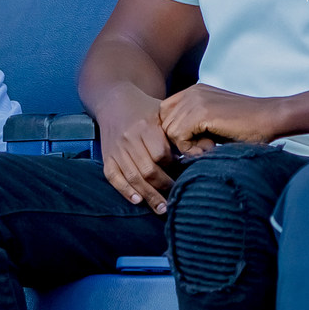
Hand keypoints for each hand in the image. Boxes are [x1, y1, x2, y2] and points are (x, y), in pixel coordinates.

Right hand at [95, 89, 181, 213]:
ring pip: (133, 177)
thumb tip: (202, 152)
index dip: (172, 166)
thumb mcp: (164, 113)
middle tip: (176, 199)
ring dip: (148, 196)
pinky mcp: (106, 156)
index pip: (161, 154)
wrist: (114, 101)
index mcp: (146, 126)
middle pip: (148, 170)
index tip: (183, 174)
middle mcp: (129, 139)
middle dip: (163, 187)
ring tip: (162, 209)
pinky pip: (113, 177)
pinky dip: (125, 191)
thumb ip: (180, 130)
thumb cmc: (145, 109)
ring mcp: (116, 149)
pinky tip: (137, 201)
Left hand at [158, 83, 286, 150]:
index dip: (174, 132)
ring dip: (185, 146)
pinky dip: (191, 149)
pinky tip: (210, 148)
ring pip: (169, 132)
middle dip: (178, 141)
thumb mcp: (213, 120)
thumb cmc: (247, 125)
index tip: (194, 143)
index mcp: (193, 91)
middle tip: (203, 147)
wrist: (271, 118)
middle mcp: (191, 91)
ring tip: (209, 147)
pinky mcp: (201, 112)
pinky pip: (178, 137)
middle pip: (163, 123)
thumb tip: (169, 143)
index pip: (164, 114)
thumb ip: (192, 124)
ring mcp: (195, 100)